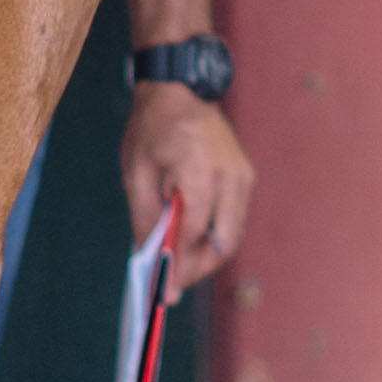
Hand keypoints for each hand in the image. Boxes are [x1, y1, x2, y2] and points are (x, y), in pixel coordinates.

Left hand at [121, 82, 255, 294]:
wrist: (180, 89)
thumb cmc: (151, 129)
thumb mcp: (135, 173)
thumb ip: (146, 217)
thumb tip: (151, 258)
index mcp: (199, 172)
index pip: (193, 234)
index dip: (179, 266)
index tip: (165, 292)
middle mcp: (230, 177)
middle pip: (223, 242)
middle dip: (198, 268)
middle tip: (173, 282)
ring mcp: (243, 176)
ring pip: (232, 235)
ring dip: (208, 254)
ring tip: (180, 262)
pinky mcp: (245, 176)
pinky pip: (234, 218)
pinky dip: (216, 235)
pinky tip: (192, 238)